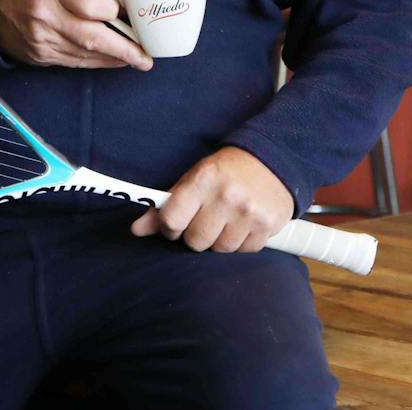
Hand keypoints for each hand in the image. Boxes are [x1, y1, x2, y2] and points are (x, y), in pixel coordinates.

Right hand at [0, 0, 151, 70]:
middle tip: (146, 58)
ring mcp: (41, 40)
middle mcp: (45, 16)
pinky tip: (113, 61)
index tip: (122, 12)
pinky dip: (96, 62)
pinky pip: (73, 62)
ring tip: (137, 60)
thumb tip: (117, 9)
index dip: (110, 12)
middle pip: (91, 37)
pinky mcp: (40, 56)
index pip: (88, 4)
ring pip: (84, 55)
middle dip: (123, 49)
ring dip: (114, 59)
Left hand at [131, 146, 293, 253]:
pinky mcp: (268, 225)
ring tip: (227, 219)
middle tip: (206, 218)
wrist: (274, 160)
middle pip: (195, 241)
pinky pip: (244, 251)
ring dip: (220, 240)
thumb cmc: (227, 171)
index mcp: (203, 179)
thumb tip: (137, 229)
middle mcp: (227, 196)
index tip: (176, 223)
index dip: (169, 227)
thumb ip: (166, 206)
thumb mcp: (194, 179)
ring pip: (220, 249)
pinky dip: (242, 242)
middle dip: (197, 234)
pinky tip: (245, 223)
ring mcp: (249, 212)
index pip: (172, 220)